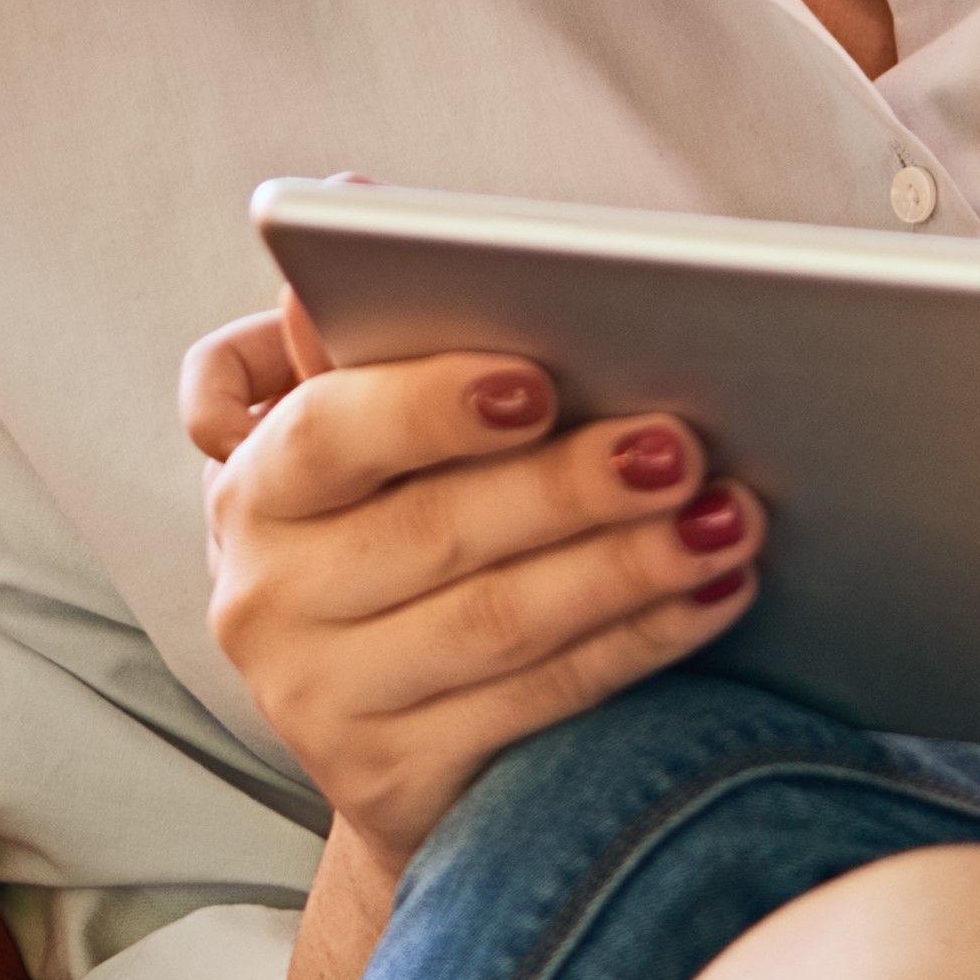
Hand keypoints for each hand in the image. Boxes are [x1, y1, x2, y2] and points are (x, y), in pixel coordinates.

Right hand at [184, 292, 760, 871]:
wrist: (395, 743)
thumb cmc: (399, 541)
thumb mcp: (364, 447)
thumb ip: (368, 339)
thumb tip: (357, 196)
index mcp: (253, 488)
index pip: (328, 434)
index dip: (431, 405)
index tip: (540, 380)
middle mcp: (264, 599)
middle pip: (434, 532)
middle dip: (571, 485)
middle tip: (683, 445)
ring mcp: (321, 703)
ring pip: (495, 624)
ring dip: (625, 567)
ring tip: (726, 519)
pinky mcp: (391, 783)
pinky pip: (536, 706)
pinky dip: (637, 648)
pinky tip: (711, 597)